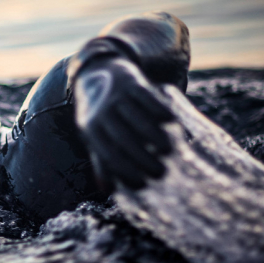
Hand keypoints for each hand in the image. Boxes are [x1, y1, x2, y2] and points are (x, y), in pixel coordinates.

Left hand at [74, 57, 174, 191]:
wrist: (96, 72)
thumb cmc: (100, 114)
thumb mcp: (94, 135)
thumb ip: (102, 160)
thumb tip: (109, 190)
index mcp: (91, 129)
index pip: (107, 154)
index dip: (124, 170)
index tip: (142, 184)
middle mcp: (102, 113)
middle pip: (123, 138)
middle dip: (142, 158)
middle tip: (160, 173)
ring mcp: (116, 96)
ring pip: (137, 118)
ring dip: (154, 135)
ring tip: (169, 151)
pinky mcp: (131, 83)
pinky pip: (146, 97)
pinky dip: (159, 109)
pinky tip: (172, 121)